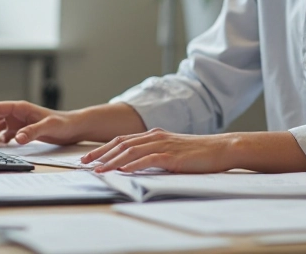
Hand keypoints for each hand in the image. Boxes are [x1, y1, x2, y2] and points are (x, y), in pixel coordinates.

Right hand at [0, 101, 82, 145]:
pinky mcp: (24, 131)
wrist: (75, 128)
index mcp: (21, 108)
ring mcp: (20, 122)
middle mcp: (18, 114)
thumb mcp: (48, 126)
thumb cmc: (64, 123)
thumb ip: (33, 131)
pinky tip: (1, 147)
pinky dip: (1, 140)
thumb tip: (17, 138)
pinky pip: (7, 134)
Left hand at [81, 128, 232, 173]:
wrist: (221, 148)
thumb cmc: (198, 153)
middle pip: (121, 144)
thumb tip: (134, 166)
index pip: (122, 140)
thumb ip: (154, 155)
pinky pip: (147, 159)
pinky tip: (122, 170)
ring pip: (130, 151)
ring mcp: (163, 144)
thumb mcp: (172, 152)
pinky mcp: (171, 155)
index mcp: (154, 135)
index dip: (103, 148)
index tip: (89, 158)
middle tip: (84, 164)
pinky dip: (132, 164)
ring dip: (112, 161)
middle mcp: (155, 136)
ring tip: (98, 170)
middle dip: (100, 154)